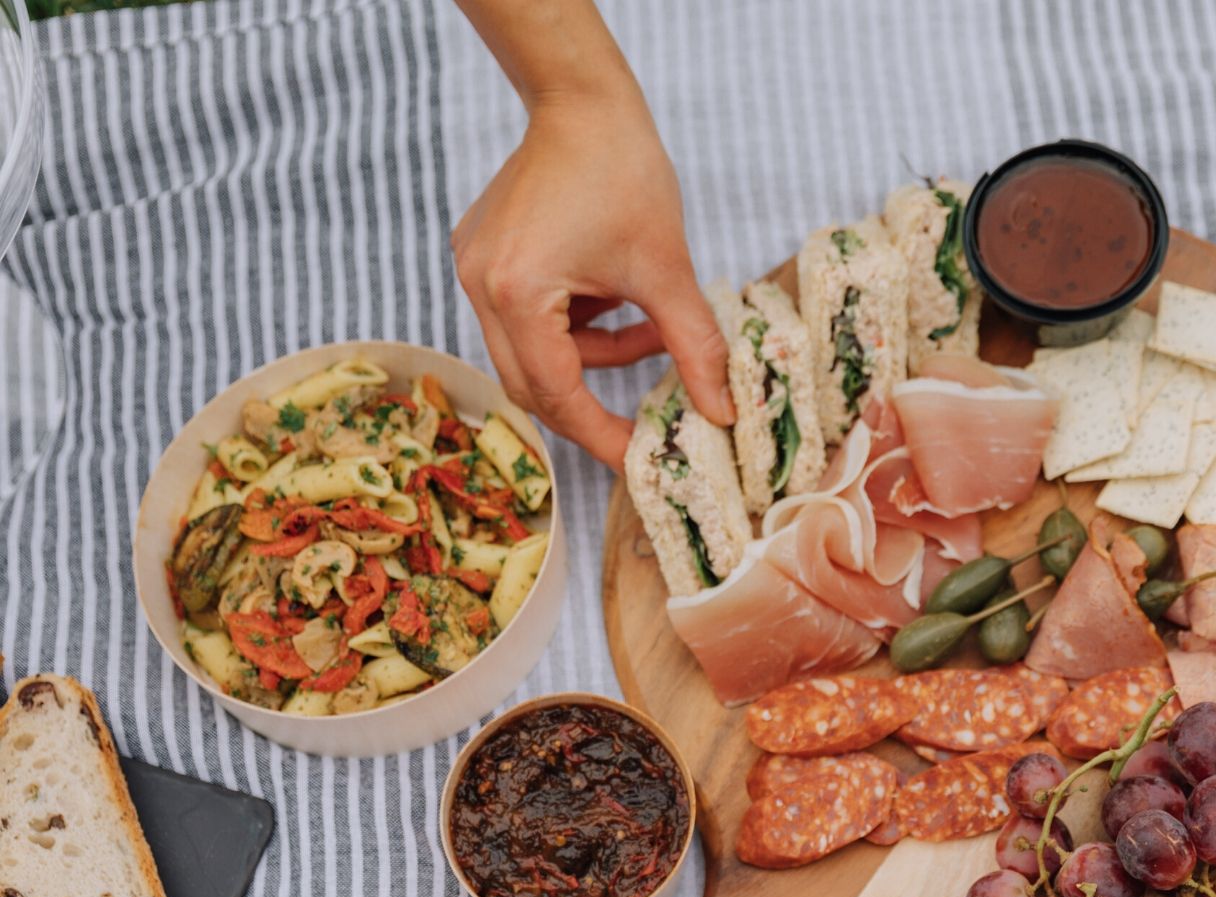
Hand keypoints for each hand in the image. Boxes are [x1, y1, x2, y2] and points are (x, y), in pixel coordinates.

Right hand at [451, 78, 732, 468]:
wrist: (583, 102)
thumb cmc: (623, 171)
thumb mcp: (668, 271)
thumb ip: (694, 349)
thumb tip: (722, 412)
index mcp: (519, 293)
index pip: (557, 394)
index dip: (601, 434)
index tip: (639, 458)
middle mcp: (482, 287)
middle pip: (532, 383)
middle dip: (592, 402)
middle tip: (645, 419)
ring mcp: (475, 271)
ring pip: (534, 352)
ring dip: (593, 354)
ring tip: (647, 322)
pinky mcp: (484, 257)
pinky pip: (529, 318)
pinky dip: (576, 324)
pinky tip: (614, 294)